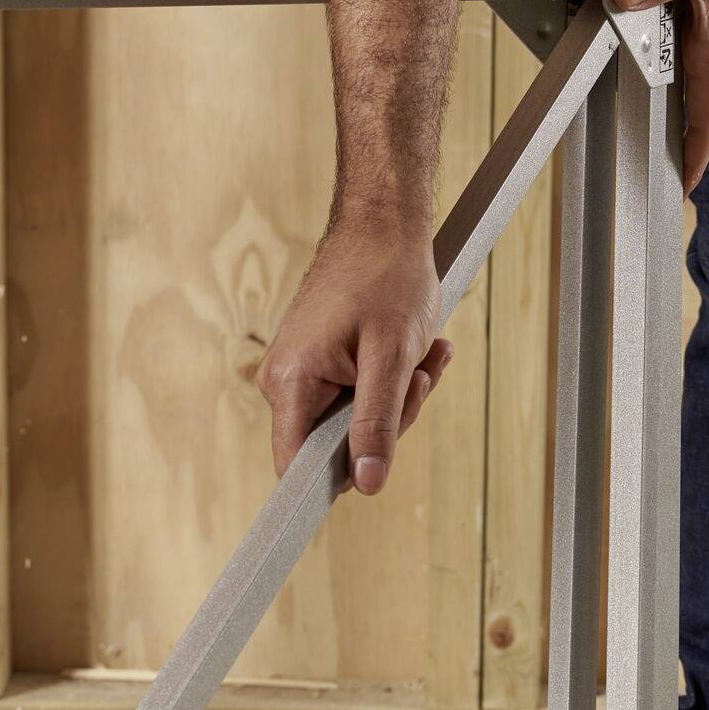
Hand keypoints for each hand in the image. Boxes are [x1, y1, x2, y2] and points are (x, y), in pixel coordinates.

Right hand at [256, 220, 452, 493]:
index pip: (295, 466)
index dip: (335, 480)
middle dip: (390, 420)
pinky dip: (391, 380)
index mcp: (291, 383)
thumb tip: (366, 484)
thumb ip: (377, 425)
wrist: (382, 225)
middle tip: (418, 378)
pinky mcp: (319, 364)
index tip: (375, 471)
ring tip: (423, 355)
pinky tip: (415, 352)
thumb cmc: (387, 278)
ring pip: (354, 421)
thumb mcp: (391, 357)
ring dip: (399, 397)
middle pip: (335, 446)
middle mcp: (285, 382)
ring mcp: (301, 373)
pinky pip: (357, 396)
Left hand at [610, 0, 708, 193]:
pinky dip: (626, 2)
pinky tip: (605, 3)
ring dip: (628, 56)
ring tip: (601, 88)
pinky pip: (643, 0)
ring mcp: (684, 8)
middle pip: (673, 93)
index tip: (682, 189)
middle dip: (657, 126)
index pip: (704, 118)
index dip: (693, 157)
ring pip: (651, 45)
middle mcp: (698, 34)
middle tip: (632, 156)